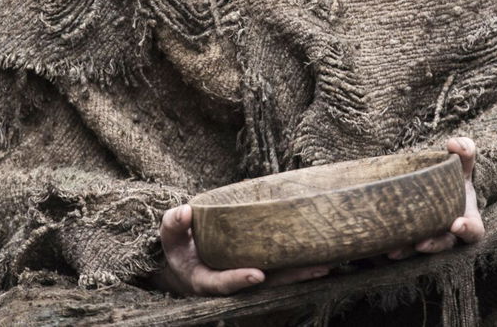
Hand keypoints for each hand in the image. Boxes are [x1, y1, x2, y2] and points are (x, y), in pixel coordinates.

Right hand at [154, 203, 332, 295]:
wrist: (184, 263)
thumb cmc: (177, 248)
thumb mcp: (169, 237)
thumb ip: (174, 225)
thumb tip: (185, 211)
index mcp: (205, 280)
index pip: (222, 283)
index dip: (238, 279)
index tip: (256, 274)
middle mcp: (230, 283)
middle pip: (262, 285)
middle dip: (289, 278)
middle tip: (316, 269)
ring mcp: (245, 278)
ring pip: (276, 279)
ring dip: (301, 273)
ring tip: (327, 264)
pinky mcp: (257, 269)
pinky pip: (280, 269)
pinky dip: (298, 264)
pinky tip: (321, 256)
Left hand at [387, 136, 485, 259]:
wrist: (437, 190)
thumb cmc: (453, 179)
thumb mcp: (462, 165)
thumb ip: (465, 152)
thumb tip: (454, 144)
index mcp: (467, 219)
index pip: (473, 231)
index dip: (467, 230)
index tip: (456, 224)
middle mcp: (449, 234)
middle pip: (444, 244)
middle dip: (433, 246)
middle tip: (420, 244)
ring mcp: (430, 239)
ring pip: (419, 250)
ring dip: (407, 251)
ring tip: (391, 251)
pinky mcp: (411, 241)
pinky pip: (402, 247)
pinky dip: (391, 247)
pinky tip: (378, 245)